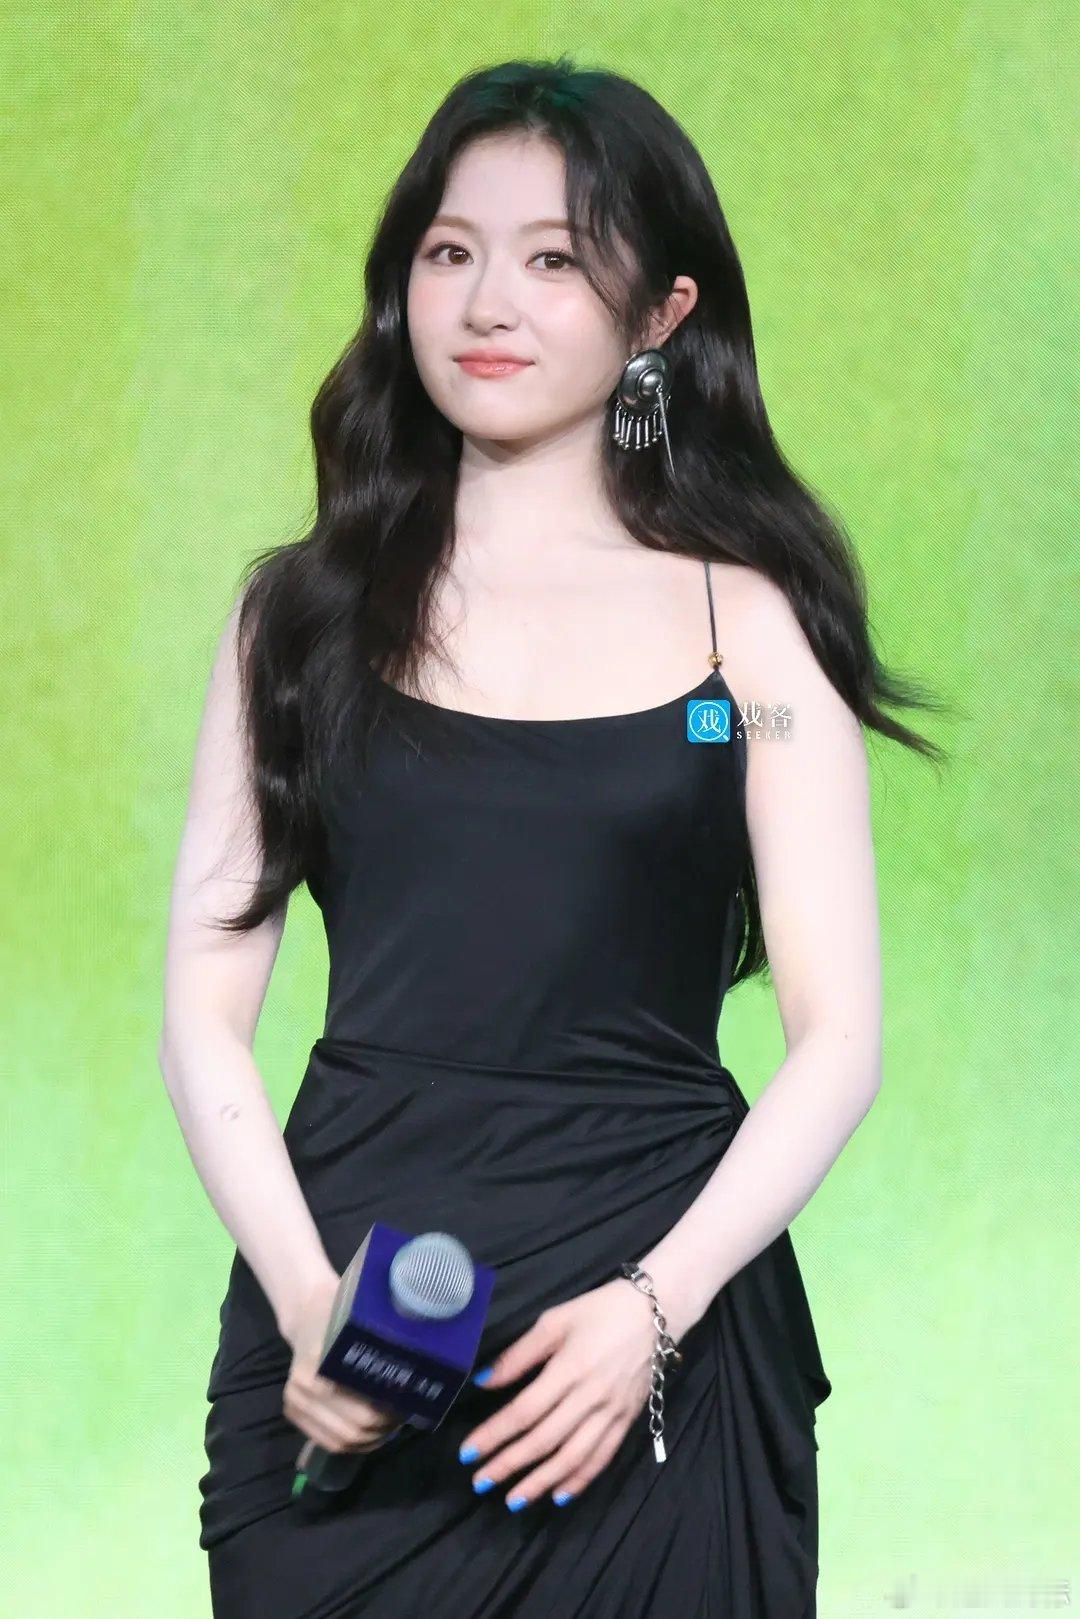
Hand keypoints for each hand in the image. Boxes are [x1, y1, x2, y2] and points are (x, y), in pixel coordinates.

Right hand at [281, 1270, 403, 1454]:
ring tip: (392, 1425)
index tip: (410, 1404)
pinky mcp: (293, 1413)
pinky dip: (354, 1444)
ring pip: (341, 1441)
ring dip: (371, 1439)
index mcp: (319, 1364)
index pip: (363, 1408)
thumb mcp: (362, 1316)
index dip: (391, 1412)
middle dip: (384, 1427)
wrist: (307, 1313)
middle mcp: (302, 1388)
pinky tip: (374, 1434)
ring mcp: (295, 1403)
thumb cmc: (340, 1311)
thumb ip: (385, 1338)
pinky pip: (328, 1442)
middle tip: (405, 1415)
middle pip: (354, 1428)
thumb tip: (422, 1358)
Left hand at [456, 1277, 657, 1509]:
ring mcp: (611, 1413)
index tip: (468, 1453)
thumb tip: (483, 1381)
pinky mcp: (627, 1421)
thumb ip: (519, 1354)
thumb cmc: (599, 1312)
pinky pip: (602, 1458)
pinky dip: (580, 1480)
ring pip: (572, 1457)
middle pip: (544, 1440)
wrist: (655, 1314)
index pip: (524, 1411)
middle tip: (480, 1482)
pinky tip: (559, 1495)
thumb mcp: (555, 1320)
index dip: (494, 1434)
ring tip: (513, 1500)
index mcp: (569, 1368)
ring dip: (540, 1482)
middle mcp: (590, 1397)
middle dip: (509, 1465)